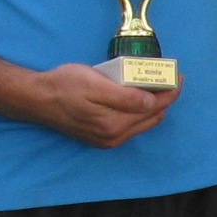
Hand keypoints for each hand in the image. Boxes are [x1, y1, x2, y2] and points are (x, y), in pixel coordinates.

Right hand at [27, 63, 175, 148]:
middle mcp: (114, 136)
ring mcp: (108, 139)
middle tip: (171, 78)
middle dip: (165, 98)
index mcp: (114, 124)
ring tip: (159, 86)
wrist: (38, 99)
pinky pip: (131, 126)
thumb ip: (125, 96)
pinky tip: (139, 98)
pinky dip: (140, 112)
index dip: (170, 91)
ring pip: (143, 123)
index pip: (154, 108)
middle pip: (152, 117)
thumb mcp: (95, 84)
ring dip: (154, 106)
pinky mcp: (101, 137)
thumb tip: (151, 101)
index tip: (178, 76)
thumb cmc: (64, 86)